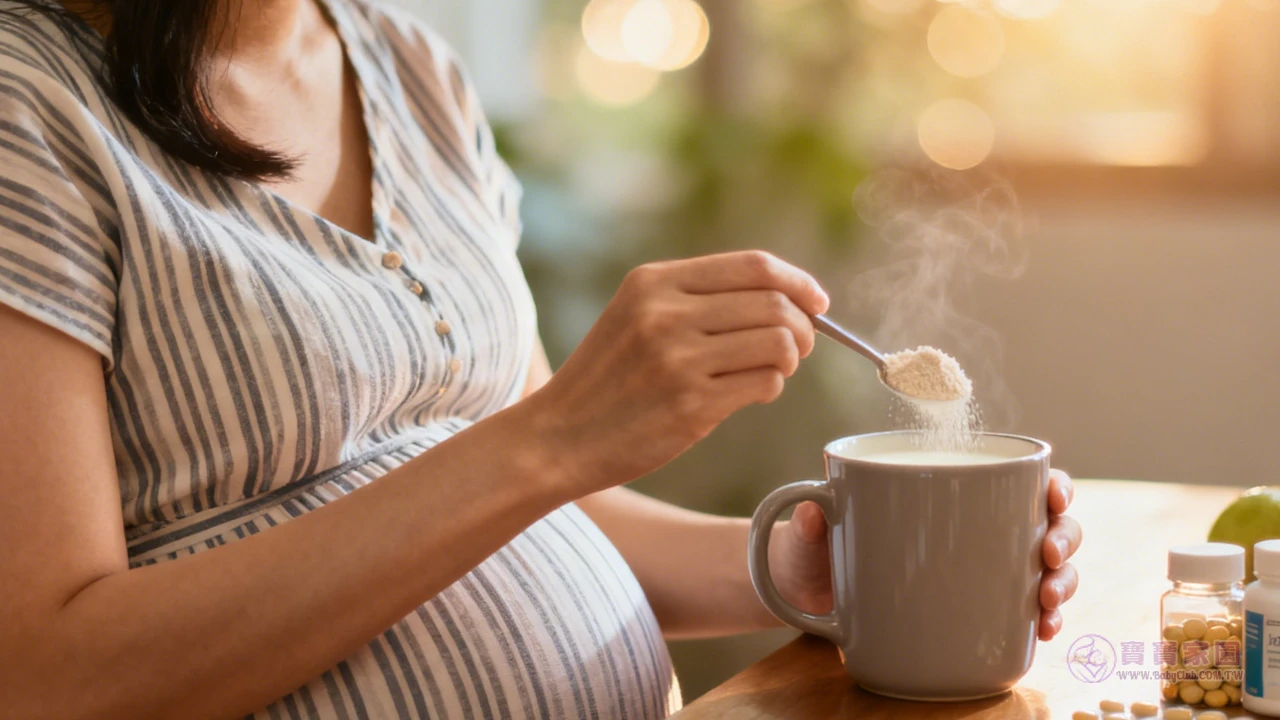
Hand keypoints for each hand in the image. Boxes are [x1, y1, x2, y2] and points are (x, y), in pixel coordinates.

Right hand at [530, 251, 828, 496]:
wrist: (558, 437)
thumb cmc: (606, 380)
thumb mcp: (634, 315)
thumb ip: (695, 298)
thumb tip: (783, 298)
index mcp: (653, 282)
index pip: (754, 266)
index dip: (798, 282)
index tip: (817, 302)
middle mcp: (666, 314)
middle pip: (775, 303)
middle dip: (803, 326)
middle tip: (799, 347)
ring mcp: (678, 360)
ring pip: (778, 342)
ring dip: (790, 359)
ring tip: (772, 370)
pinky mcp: (691, 406)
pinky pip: (765, 384)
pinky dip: (770, 387)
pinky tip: (750, 393)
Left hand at [769, 468, 1082, 639]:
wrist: (807, 591)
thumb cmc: (818, 544)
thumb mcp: (811, 531)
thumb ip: (807, 520)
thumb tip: (811, 507)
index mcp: (949, 489)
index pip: (1018, 477)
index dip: (1052, 483)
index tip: (1054, 495)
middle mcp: (977, 525)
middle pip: (1047, 521)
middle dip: (1064, 537)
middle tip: (1045, 556)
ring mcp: (982, 569)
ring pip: (1048, 568)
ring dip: (1062, 583)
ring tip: (1046, 603)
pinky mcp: (978, 610)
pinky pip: (1026, 612)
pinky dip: (1044, 620)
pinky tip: (1043, 630)